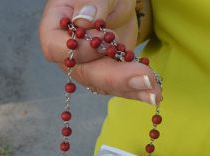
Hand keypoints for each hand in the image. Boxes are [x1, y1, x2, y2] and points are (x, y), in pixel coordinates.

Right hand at [39, 0, 161, 104]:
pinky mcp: (107, 73)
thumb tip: (84, 21)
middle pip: (86, 73)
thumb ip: (91, 2)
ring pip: (105, 84)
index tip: (105, 39)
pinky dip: (138, 89)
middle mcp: (69, 55)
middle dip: (116, 78)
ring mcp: (88, 67)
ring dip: (131, 88)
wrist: (113, 0)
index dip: (81, 51)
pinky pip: (119, 85)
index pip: (58, 49)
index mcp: (55, 30)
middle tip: (144, 79)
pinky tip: (154, 93)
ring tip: (154, 92)